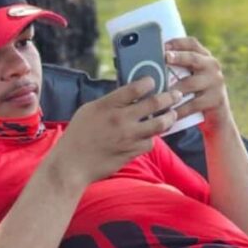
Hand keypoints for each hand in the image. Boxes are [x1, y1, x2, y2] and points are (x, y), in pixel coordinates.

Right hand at [55, 77, 183, 187]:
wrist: (72, 165)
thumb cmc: (77, 136)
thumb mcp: (88, 111)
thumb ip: (109, 102)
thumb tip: (129, 95)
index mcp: (107, 106)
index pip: (135, 88)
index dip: (149, 82)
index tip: (153, 81)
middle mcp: (120, 120)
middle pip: (154, 104)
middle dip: (169, 97)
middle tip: (175, 95)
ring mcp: (128, 137)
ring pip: (159, 124)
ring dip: (168, 118)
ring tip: (171, 115)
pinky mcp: (131, 153)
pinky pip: (150, 143)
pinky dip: (152, 138)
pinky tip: (150, 135)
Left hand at [164, 36, 231, 134]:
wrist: (218, 116)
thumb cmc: (196, 93)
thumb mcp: (191, 77)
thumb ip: (178, 69)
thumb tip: (147, 66)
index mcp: (204, 57)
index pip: (192, 44)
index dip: (177, 43)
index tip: (163, 45)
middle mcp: (212, 66)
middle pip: (193, 58)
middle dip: (178, 57)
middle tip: (164, 58)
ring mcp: (215, 82)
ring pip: (189, 84)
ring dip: (172, 89)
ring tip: (157, 92)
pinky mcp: (215, 100)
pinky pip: (192, 105)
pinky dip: (177, 110)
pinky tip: (166, 113)